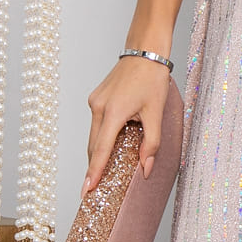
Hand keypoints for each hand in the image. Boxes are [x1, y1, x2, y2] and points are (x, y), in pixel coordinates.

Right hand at [84, 56, 170, 193]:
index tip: (85, 190)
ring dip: (100, 151)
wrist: (145, 52)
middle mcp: (99, 107)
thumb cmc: (152, 79)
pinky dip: (103, 136)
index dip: (93, 172)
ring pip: (94, 135)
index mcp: (113, 112)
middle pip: (94, 146)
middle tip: (95, 188)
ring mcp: (95, 102)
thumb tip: (146, 169)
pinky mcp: (96, 98)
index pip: (101, 150)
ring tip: (105, 169)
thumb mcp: (156, 113)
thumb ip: (152, 144)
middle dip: (94, 167)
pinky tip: (113, 142)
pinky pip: (96, 124)